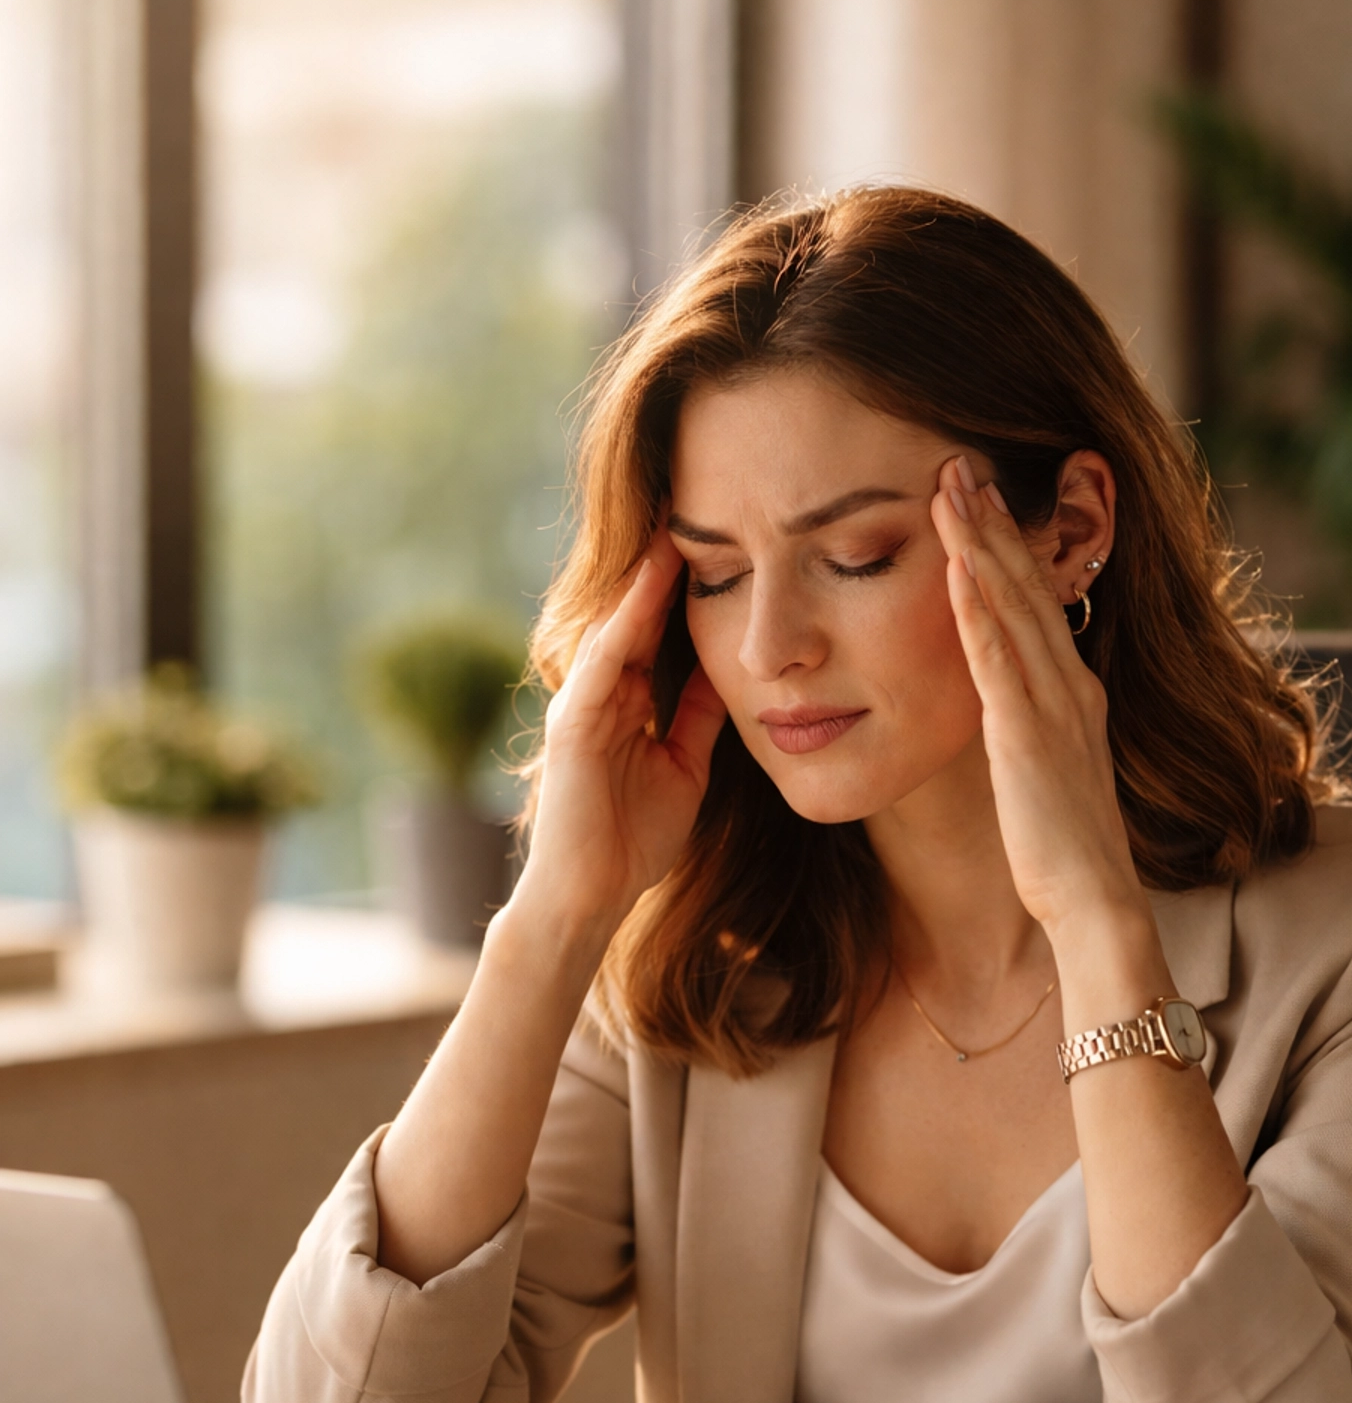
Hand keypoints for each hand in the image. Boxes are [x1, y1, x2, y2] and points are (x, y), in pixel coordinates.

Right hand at [516, 529, 727, 942]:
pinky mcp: (573, 725)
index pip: (655, 628)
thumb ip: (697, 716)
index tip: (721, 540)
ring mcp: (581, 704)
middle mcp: (599, 692)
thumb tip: (726, 669)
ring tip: (675, 524)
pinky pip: (603, 661)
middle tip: (695, 504)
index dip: (683, 585)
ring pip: (615, 624)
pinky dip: (626, 622)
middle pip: (634, 613)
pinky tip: (651, 585)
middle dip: (661, 563)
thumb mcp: (685, 765)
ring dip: (644, 575)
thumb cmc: (633, 841)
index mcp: (624, 701)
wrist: (592, 898)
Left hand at [929, 459, 1146, 942]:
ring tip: (950, 485)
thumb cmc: (1066, 855)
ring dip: (981, 543)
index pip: (1036, 604)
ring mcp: (1052, 707)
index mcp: (1074, 695)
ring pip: (1012, 607)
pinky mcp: (1027, 736)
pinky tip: (957, 566)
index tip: (978, 497)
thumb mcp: (1048, 776)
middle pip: (1026, 587)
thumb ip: (1032, 734)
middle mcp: (1069, 687)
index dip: (1008, 547)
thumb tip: (1005, 712)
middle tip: (959, 460)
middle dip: (993, 521)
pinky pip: (998, 661)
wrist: (1096, 903)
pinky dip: (978, 610)